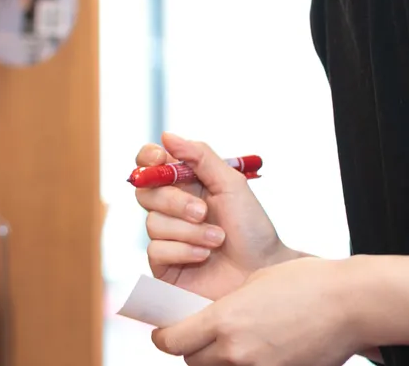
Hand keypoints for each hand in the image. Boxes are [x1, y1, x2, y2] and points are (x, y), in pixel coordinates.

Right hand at [135, 132, 297, 300]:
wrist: (263, 273)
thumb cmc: (252, 228)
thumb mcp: (231, 185)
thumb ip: (200, 157)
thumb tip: (166, 135)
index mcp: (186, 184)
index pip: (151, 164)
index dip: (148, 158)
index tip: (161, 158)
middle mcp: (172, 209)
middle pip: (145, 192)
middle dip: (174, 201)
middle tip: (202, 211)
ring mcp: (167, 237)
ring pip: (153, 222)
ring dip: (189, 231)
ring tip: (217, 239)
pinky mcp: (164, 266)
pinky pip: (156, 250)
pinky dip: (184, 250)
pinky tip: (204, 256)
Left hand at [153, 256, 359, 365]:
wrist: (350, 304)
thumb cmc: (308, 284)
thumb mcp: (255, 282)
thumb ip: (228, 306)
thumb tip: (214, 321)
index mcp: (224, 320)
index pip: (173, 341)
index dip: (164, 337)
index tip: (164, 333)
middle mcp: (236, 351)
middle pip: (193, 361)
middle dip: (191, 350)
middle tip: (198, 337)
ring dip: (218, 360)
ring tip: (232, 344)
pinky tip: (258, 351)